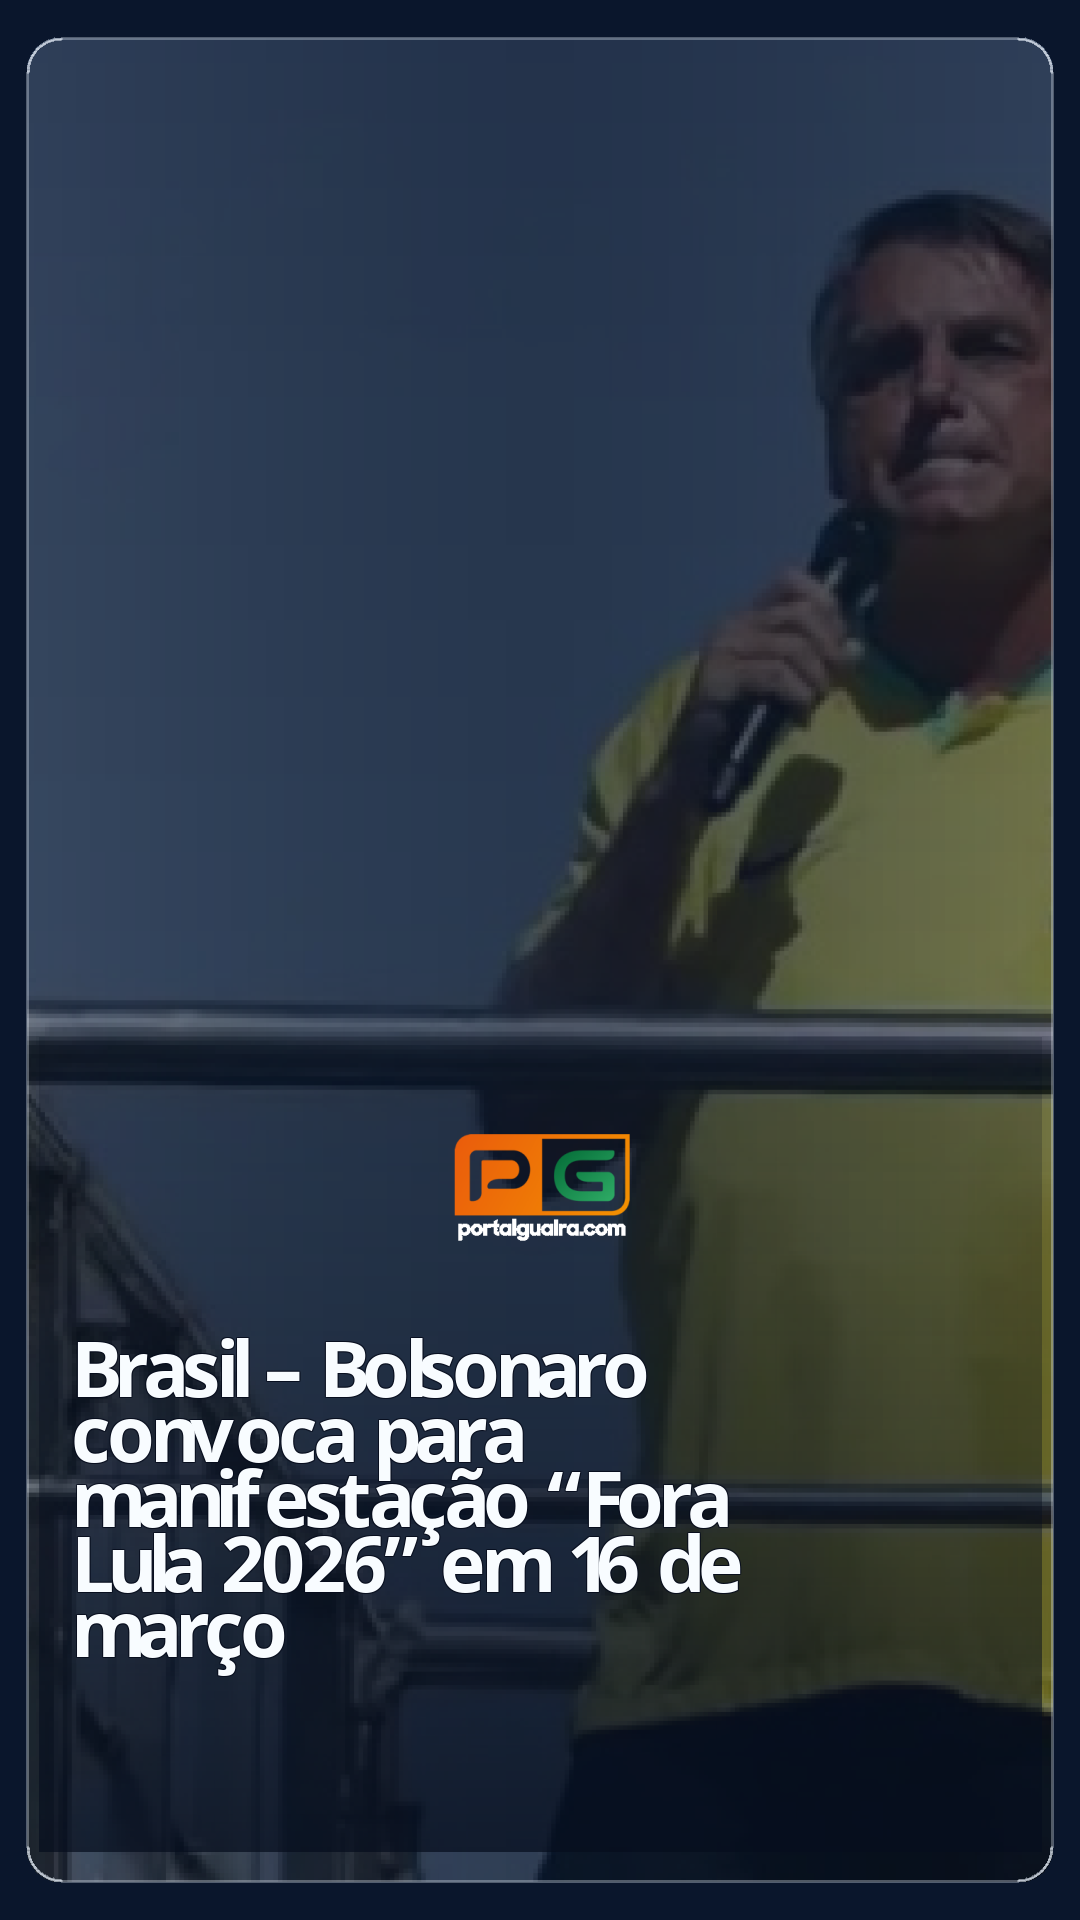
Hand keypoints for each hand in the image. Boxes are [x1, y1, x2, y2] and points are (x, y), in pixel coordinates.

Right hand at [663, 569, 861, 800]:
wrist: (699, 757)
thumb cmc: (744, 719)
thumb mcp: (789, 683)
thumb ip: (818, 660)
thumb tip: (857, 649)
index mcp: (749, 617)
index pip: (790, 580)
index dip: (826, 606)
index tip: (838, 643)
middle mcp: (734, 623)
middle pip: (801, 612)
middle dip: (830, 646)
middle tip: (837, 679)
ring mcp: (723, 648)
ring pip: (792, 645)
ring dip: (817, 677)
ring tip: (818, 701)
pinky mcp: (718, 677)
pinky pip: (774, 673)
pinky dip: (798, 693)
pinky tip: (801, 713)